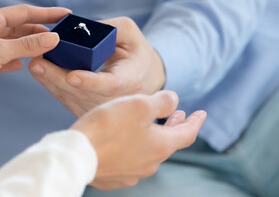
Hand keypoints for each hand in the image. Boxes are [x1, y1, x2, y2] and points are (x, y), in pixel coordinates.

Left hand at [0, 4, 70, 97]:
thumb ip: (28, 45)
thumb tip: (53, 39)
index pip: (24, 12)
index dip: (46, 13)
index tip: (65, 14)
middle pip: (20, 27)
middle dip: (40, 31)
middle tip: (60, 35)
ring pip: (14, 42)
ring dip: (30, 46)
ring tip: (48, 49)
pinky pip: (6, 56)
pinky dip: (17, 59)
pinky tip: (25, 64)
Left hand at [29, 17, 165, 116]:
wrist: (142, 76)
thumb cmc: (135, 51)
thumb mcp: (131, 33)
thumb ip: (110, 28)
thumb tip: (81, 29)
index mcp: (130, 80)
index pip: (110, 85)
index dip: (90, 82)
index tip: (72, 76)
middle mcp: (116, 100)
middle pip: (83, 94)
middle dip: (58, 78)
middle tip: (37, 63)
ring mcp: (101, 109)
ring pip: (72, 98)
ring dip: (50, 82)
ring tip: (35, 65)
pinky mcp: (89, 110)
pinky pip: (67, 100)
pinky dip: (52, 86)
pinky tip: (41, 73)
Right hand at [71, 90, 205, 189]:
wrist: (76, 155)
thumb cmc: (107, 126)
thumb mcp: (140, 104)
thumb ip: (162, 101)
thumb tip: (175, 101)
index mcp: (161, 145)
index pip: (188, 133)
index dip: (196, 121)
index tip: (202, 113)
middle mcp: (151, 163)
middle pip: (169, 143)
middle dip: (174, 126)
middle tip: (179, 115)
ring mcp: (132, 172)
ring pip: (149, 151)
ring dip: (154, 136)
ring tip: (151, 125)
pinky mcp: (115, 176)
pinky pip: (130, 160)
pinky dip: (134, 147)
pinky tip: (126, 140)